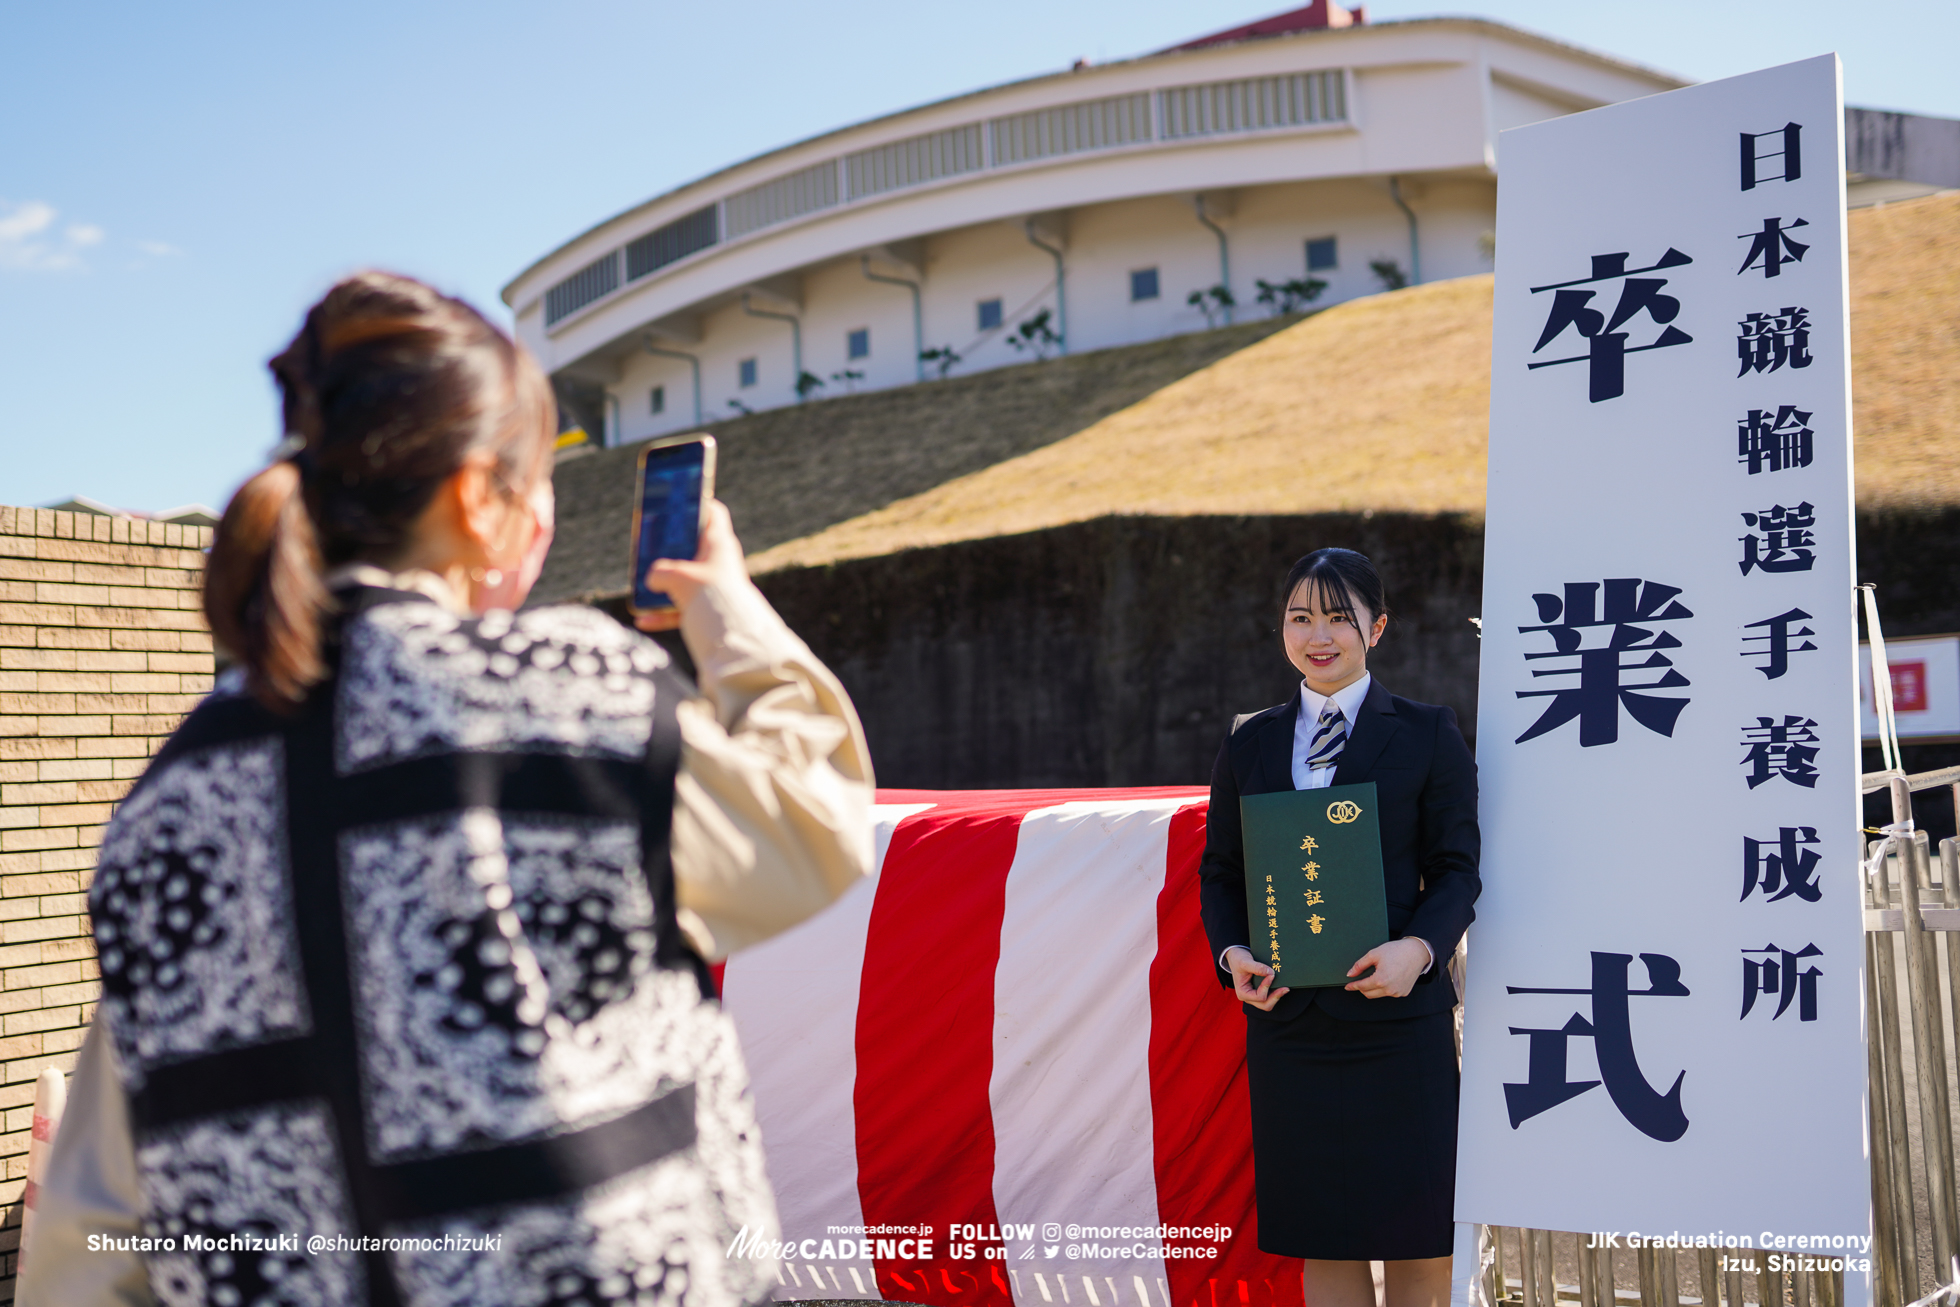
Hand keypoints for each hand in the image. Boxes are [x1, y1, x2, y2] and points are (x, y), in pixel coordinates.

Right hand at [635, 500, 745, 631]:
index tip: (682, 499)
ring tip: (642, 584)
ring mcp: (714, 586)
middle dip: (671, 549)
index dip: (699, 503)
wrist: (731, 633)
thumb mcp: (676, 576)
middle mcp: (720, 562)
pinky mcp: (709, 609)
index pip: (713, 513)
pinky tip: (643, 620)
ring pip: (685, 580)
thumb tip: (652, 579)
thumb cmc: (709, 594)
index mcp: (719, 544)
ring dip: (664, 584)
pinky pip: (682, 609)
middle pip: (693, 548)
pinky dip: (663, 615)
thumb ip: (659, 572)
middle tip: (651, 544)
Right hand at [1224, 946, 1290, 1011]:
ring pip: (1268, 1004)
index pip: (1258, 996)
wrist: (1237, 957)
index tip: (1271, 974)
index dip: (1266, 986)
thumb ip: (1257, 967)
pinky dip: (1276, 993)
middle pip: (1265, 1005)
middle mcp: (1248, 997)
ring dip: (1277, 996)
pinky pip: (1269, 997)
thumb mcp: (1245, 962)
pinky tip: (1281, 986)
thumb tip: (1271, 973)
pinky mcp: (1259, 992)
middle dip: (1275, 997)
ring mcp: (1254, 996)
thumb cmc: (1238, 960)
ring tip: (1285, 988)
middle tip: (1285, 988)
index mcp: (1242, 993)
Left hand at [1344, 937, 1430, 998]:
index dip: (1353, 986)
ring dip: (1373, 988)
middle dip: (1362, 988)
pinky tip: (1386, 978)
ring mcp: (1397, 992)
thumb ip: (1360, 965)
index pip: (1362, 986)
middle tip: (1359, 980)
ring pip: (1379, 994)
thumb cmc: (1397, 951)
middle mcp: (1389, 989)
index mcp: (1381, 980)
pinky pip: (1389, 993)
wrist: (1416, 953)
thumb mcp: (1374, 954)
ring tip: (1375, 976)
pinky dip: (1384, 988)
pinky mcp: (1403, 992)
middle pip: (1368, 994)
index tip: (1348, 986)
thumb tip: (1350, 974)